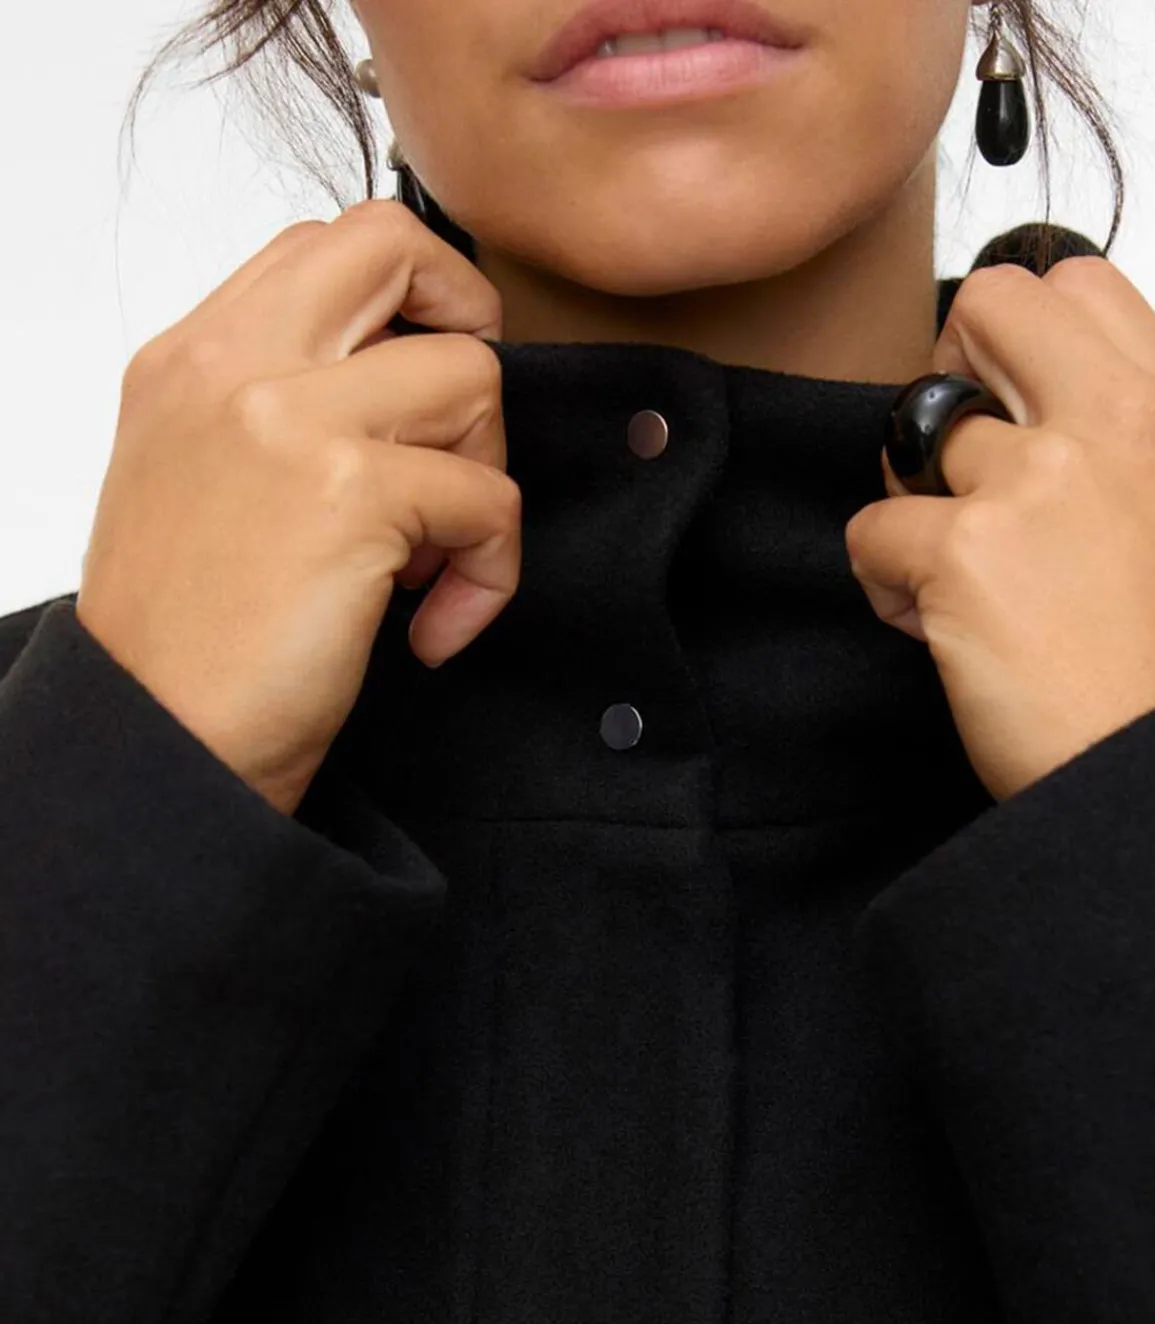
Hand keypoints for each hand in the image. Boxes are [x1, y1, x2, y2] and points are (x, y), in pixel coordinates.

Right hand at [76, 199, 518, 814]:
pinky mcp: (349, 493)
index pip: (326, 246)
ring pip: (471, 377)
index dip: (408, 305)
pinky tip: (430, 632)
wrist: (162, 744)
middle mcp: (231, 365)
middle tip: (461, 439)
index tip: (418, 401)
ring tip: (429, 564)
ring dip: (481, 478)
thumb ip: (273, 412)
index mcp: (190, 358)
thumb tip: (398, 394)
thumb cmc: (187, 645)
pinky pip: (490, 501)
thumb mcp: (195, 484)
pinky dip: (487, 577)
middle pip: (397, 248)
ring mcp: (289, 418)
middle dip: (470, 330)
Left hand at [844, 257, 1154, 802]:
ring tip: (950, 575)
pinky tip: (931, 628)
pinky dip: (884, 582)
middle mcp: (1111, 424)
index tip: (1012, 403)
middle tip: (956, 466)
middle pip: (988, 306)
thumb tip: (1055, 410)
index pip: (1078, 285)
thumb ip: (1133, 445)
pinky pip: (870, 528)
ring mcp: (1034, 481)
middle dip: (948, 373)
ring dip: (912, 496)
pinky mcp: (964, 552)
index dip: (1020, 335)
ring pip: (912, 427)